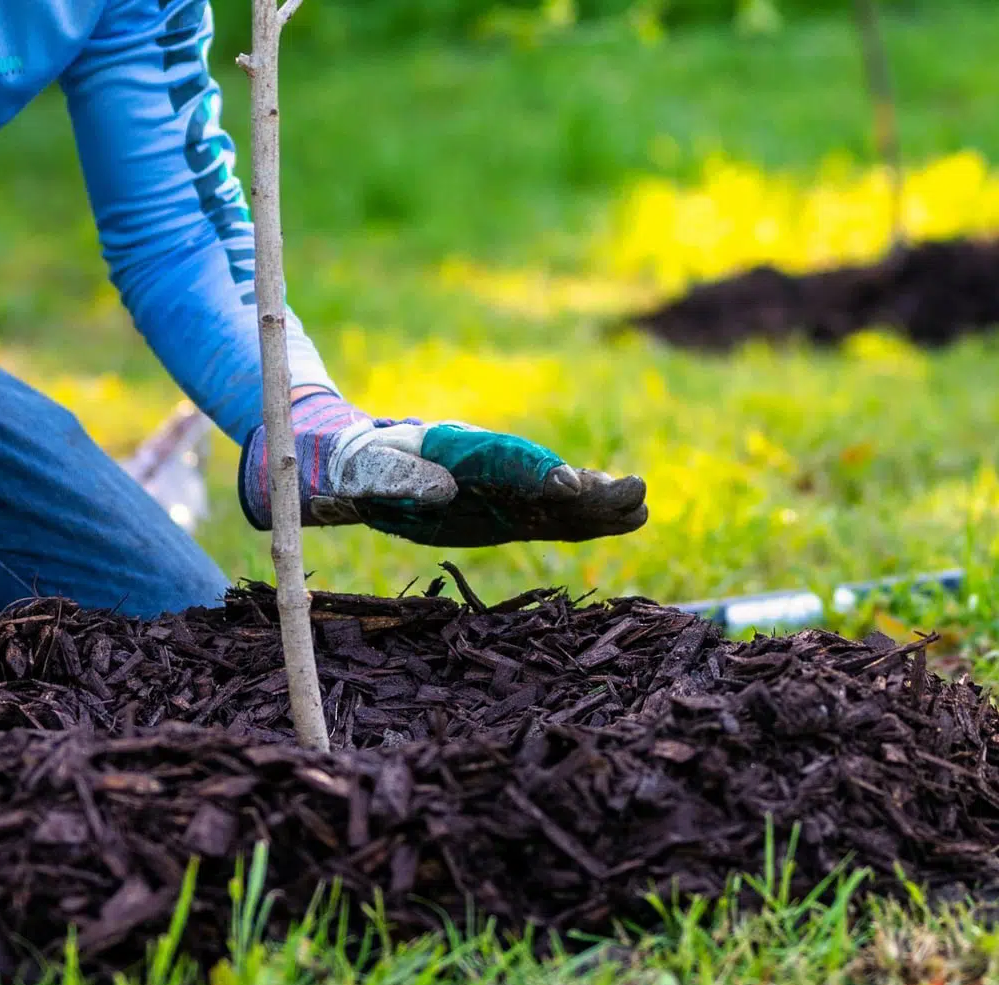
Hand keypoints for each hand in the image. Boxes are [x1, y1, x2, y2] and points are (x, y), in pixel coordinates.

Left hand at [238, 391, 646, 546]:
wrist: (359, 462)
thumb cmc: (359, 464)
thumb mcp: (364, 468)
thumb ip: (394, 475)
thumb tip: (441, 488)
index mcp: (454, 451)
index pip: (501, 461)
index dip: (535, 471)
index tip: (565, 482)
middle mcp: (486, 467)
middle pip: (542, 476)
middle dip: (585, 486)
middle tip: (632, 493)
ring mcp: (500, 489)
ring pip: (555, 497)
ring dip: (596, 503)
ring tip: (639, 508)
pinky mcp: (506, 510)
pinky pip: (550, 515)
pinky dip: (584, 518)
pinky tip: (623, 519)